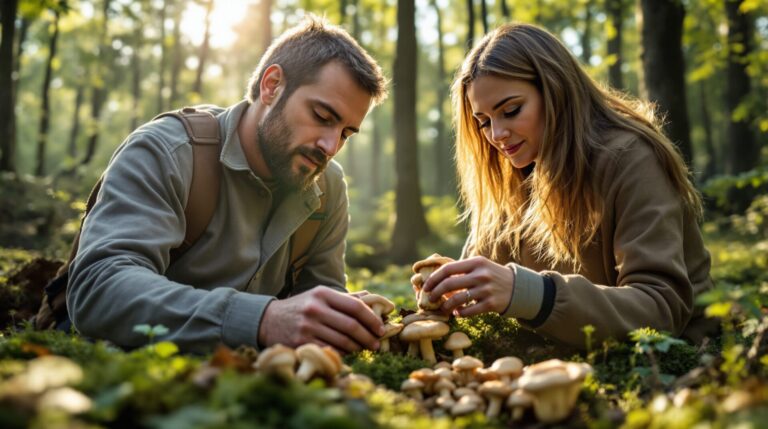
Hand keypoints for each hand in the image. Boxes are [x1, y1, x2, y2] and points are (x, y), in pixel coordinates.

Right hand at [258, 286, 384, 352]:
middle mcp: (315, 309)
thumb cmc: (301, 307)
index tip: (380, 328)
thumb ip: (346, 298)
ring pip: (342, 341)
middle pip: (351, 325)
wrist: (268, 320)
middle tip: (376, 343)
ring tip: (364, 349)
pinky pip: (330, 350)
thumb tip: (374, 298)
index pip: (355, 306)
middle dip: (368, 336)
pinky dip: (343, 353)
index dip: (371, 319)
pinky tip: (348, 353)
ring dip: (357, 347)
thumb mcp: (320, 296)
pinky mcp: (302, 343)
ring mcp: (307, 327)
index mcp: (322, 294)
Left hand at [422, 256, 514, 317]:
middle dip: (435, 293)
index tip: (426, 287)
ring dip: (446, 306)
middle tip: (430, 299)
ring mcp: (486, 290)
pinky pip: (468, 311)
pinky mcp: (490, 304)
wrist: (516, 287)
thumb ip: (461, 268)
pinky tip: (457, 313)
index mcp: (476, 262)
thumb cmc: (491, 275)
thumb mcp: (479, 265)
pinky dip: (459, 313)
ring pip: (457, 300)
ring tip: (443, 308)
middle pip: (449, 284)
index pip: (448, 269)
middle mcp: (480, 275)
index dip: (434, 278)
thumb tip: (435, 275)